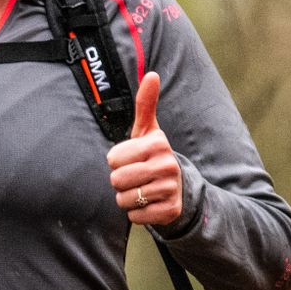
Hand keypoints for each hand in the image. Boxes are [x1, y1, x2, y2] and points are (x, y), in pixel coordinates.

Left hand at [107, 71, 183, 227]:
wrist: (177, 188)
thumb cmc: (152, 155)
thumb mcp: (148, 131)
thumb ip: (146, 103)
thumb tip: (152, 74)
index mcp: (158, 144)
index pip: (112, 158)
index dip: (116, 161)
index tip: (130, 159)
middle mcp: (167, 165)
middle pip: (117, 180)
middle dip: (120, 181)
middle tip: (135, 177)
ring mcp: (170, 189)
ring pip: (124, 199)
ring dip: (126, 198)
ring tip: (141, 189)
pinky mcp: (169, 211)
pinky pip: (134, 216)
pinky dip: (136, 213)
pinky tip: (148, 204)